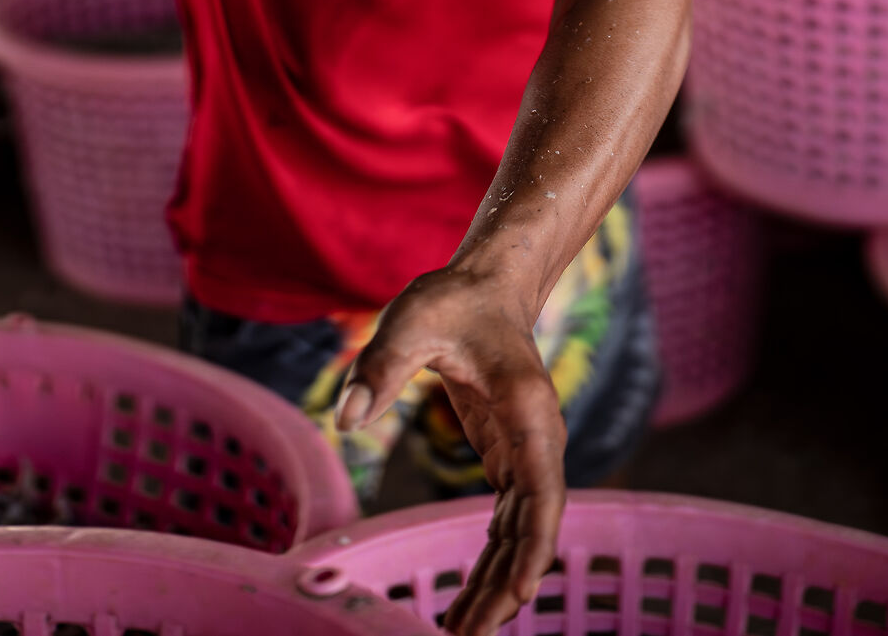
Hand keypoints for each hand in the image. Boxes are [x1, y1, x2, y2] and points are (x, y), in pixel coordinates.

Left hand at [339, 269, 564, 635]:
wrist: (487, 285)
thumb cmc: (453, 301)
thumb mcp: (411, 321)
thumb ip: (380, 367)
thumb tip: (345, 417)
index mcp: (526, 411)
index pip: (542, 492)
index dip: (534, 547)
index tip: (523, 594)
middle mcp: (538, 440)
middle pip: (533, 528)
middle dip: (507, 585)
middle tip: (468, 635)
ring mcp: (527, 454)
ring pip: (522, 532)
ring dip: (498, 581)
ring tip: (461, 629)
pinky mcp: (508, 459)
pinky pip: (507, 521)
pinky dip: (493, 558)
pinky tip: (470, 593)